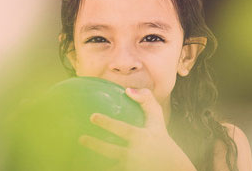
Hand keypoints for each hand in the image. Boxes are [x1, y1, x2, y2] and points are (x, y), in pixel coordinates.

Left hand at [78, 88, 195, 170]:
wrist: (172, 166)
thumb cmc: (159, 136)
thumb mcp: (157, 117)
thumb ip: (146, 99)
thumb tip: (127, 90)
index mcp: (142, 137)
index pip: (123, 130)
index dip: (108, 124)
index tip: (92, 116)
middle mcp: (136, 154)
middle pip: (112, 151)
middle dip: (96, 145)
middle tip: (81, 138)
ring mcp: (132, 166)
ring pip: (111, 165)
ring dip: (97, 162)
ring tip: (79, 158)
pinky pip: (113, 170)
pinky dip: (101, 168)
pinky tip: (85, 165)